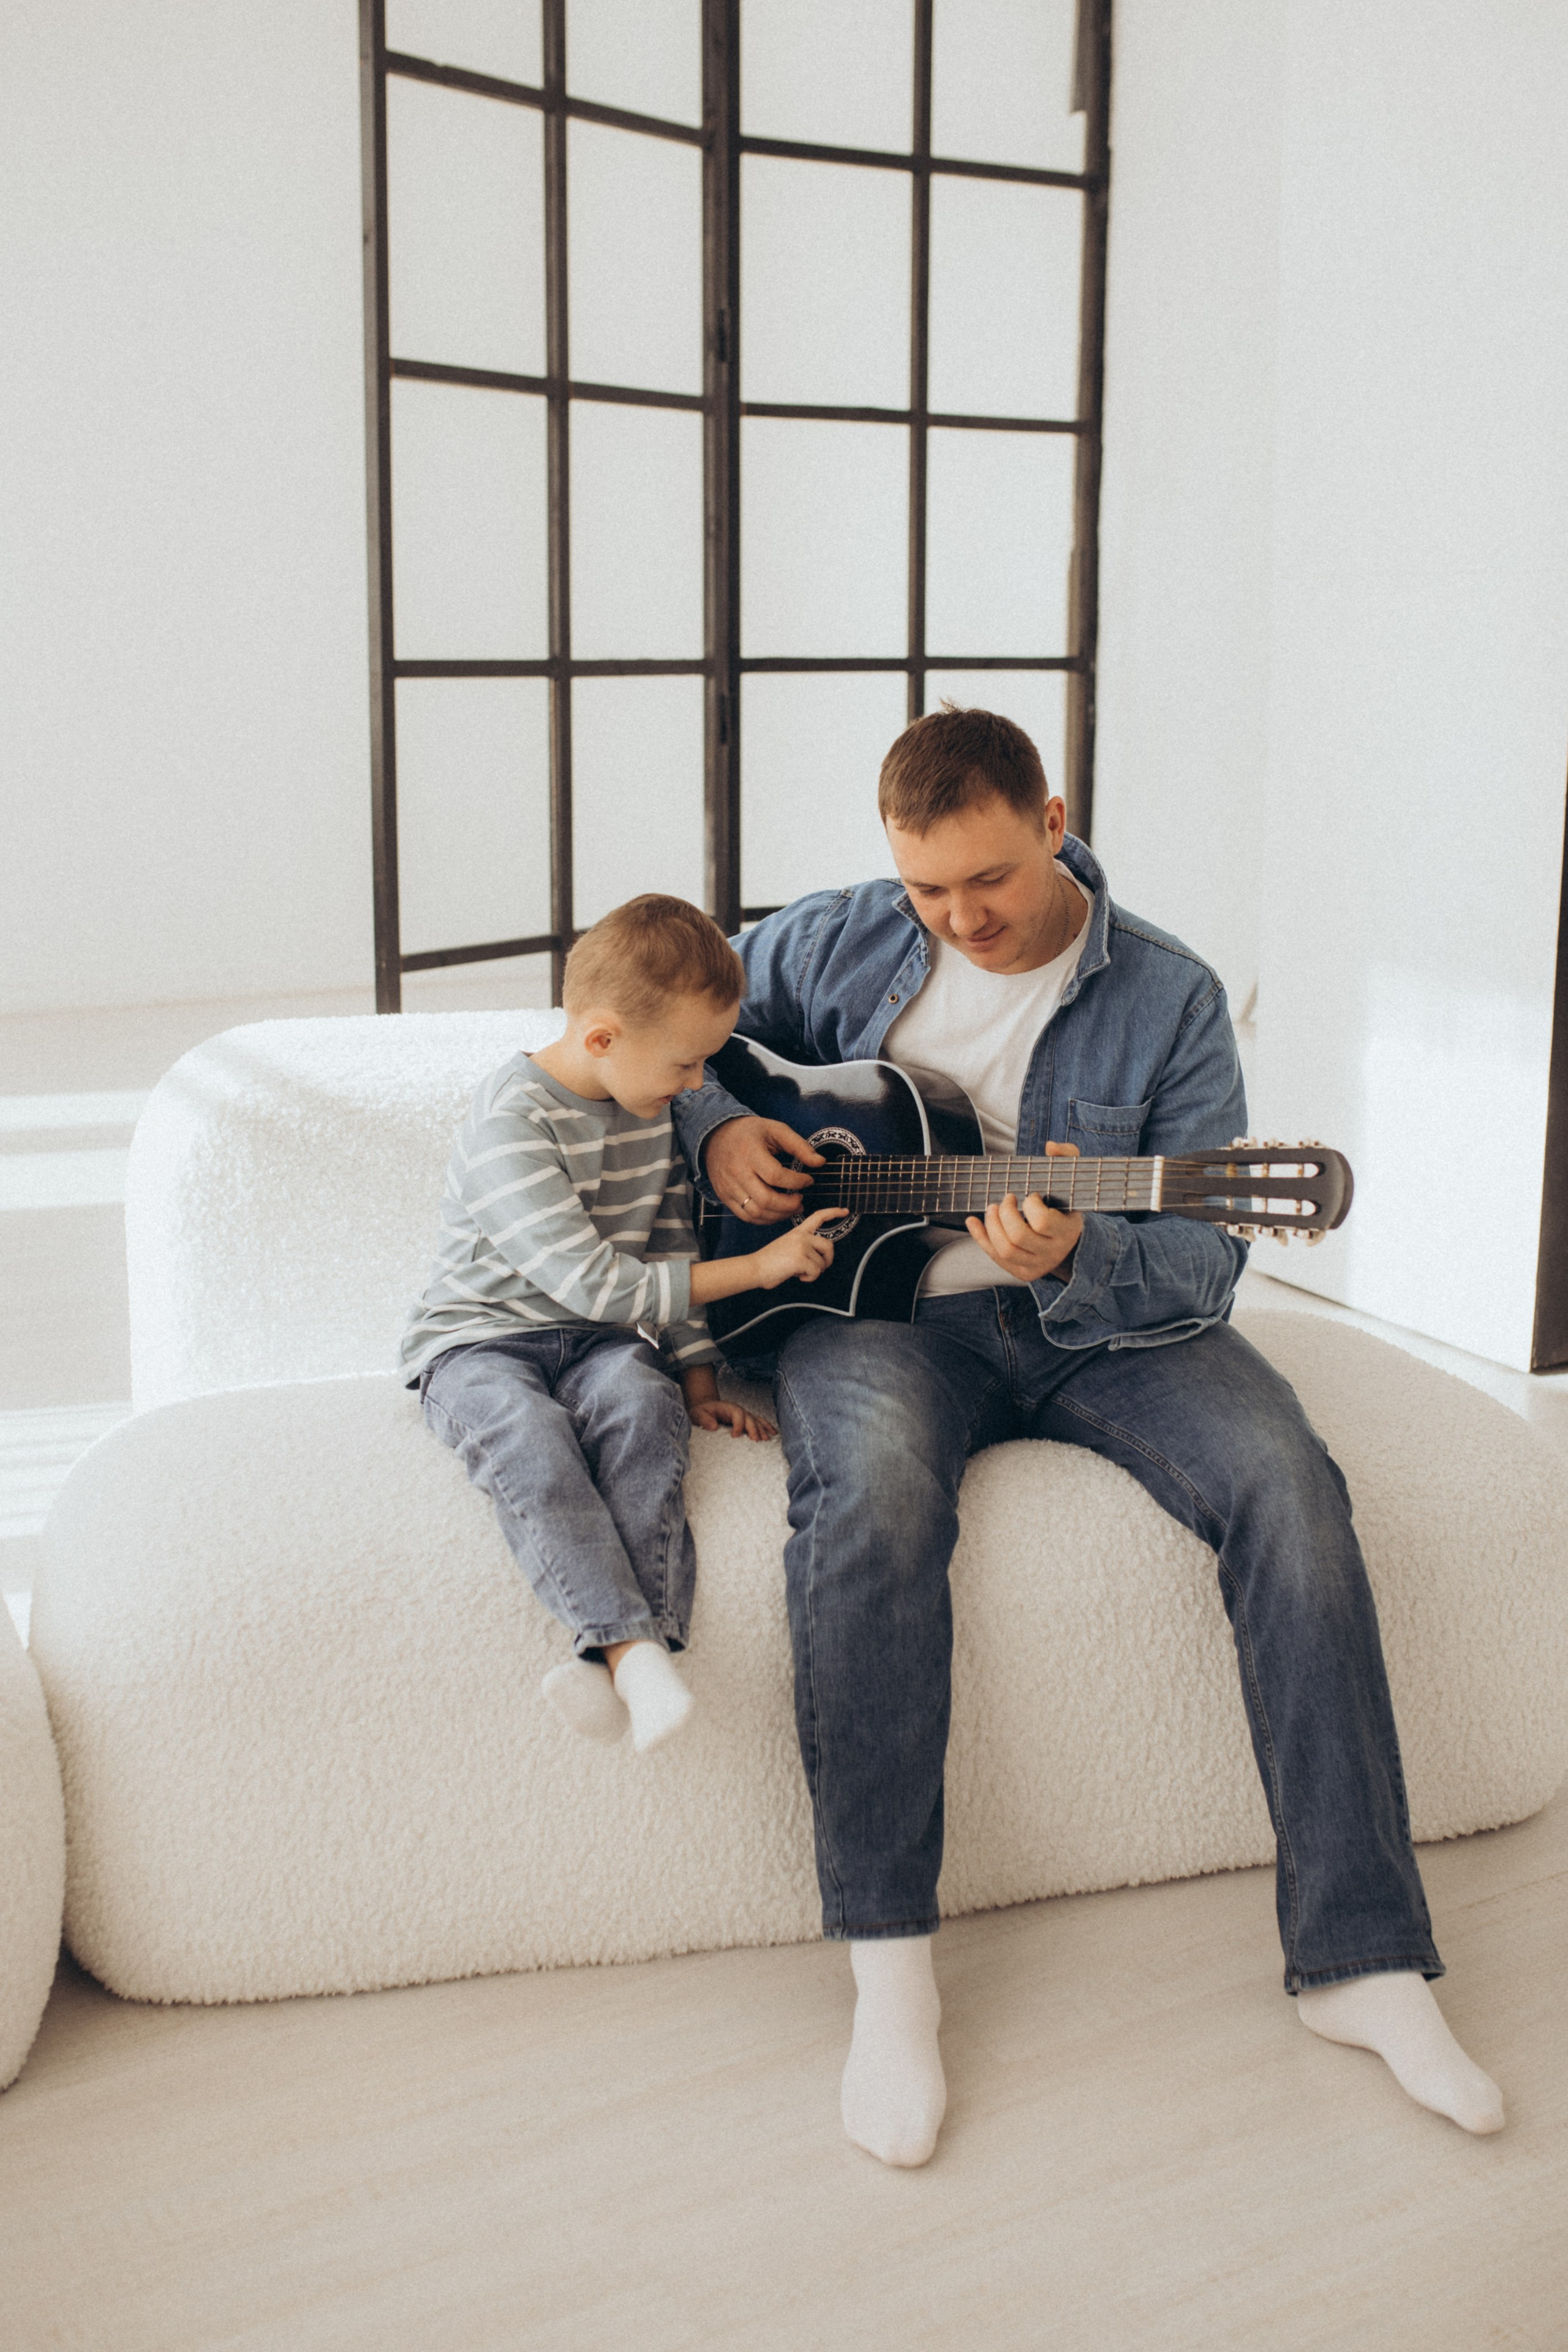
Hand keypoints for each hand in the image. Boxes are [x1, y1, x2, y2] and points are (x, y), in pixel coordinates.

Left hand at [688, 1396, 776, 1441]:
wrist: (706, 1407)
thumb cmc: (702, 1412)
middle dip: (754, 1429)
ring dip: (762, 1430)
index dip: (738, 1424)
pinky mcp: (747, 1420)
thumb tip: (713, 1427)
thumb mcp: (697, 1414)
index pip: (737, 1414)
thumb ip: (704, 1419)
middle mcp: (739, 1410)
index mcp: (728, 1408)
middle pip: (750, 1418)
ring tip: (767, 1440)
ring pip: (757, 1421)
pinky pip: (759, 1422)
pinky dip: (767, 1427)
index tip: (735, 1436)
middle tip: (756, 1441)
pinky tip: (774, 1434)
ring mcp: (745, 1414)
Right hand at [704, 1115, 824, 1224]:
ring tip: (792, 1208)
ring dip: (778, 1215)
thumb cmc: (748, 1132)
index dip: (797, 1182)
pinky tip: (776, 1212)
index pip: (776, 1176)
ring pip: (756, 1212)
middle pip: (766, 1199)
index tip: (808, 1180)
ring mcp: (729, 1187)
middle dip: (789, 1205)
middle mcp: (737, 1172)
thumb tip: (820, 1162)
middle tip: (801, 1200)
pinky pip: (746, 1216)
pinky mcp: (725, 1197)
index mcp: (750, 1153)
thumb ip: (799, 1146)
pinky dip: (764, 1219)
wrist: (715, 1136)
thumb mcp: (775, 1130)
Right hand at [753, 1207, 837, 1288]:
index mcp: (798, 1231)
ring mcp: (801, 1246)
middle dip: (827, 1260)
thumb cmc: (769, 1262)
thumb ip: (804, 1248)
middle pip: (829, 1246)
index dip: (833, 1212)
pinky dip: (809, 1278)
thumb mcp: (788, 1247)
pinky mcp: (801, 1258)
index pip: (818, 1216)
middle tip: (817, 1268)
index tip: (845, 1211)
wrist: (754, 1268)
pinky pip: (816, 1272)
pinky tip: (797, 1275)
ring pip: (822, 1263)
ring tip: (798, 1271)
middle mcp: (801, 1236)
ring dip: (813, 1272)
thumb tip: (818, 1259)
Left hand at [965, 1141, 1082, 1282]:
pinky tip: (972, 1221)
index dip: (1031, 1205)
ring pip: (1005, 1250)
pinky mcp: (1022, 1272)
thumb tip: (1050, 1146)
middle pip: (1019, 1236)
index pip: (1043, 1222)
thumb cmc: (1066, 1206)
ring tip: (992, 1208)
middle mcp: (1053, 1252)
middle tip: (1006, 1199)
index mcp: (1067, 1231)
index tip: (1031, 1195)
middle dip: (1005, 1213)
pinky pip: (995, 1257)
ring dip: (992, 1225)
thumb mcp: (1072, 1180)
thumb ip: (1066, 1157)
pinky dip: (980, 1238)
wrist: (1069, 1241)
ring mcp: (1037, 1265)